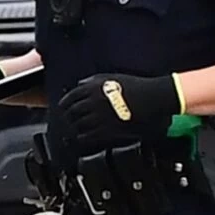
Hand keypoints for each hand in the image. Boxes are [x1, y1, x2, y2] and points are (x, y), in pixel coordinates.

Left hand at [52, 72, 181, 145]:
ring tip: (75, 129)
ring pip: (78, 125)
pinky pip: (88, 135)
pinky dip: (83, 136)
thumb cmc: (135, 87)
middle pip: (72, 112)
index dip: (64, 103)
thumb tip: (80, 85)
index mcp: (94, 87)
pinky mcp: (107, 129)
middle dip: (68, 116)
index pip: (70, 97)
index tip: (62, 107)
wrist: (151, 98)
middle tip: (67, 120)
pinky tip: (84, 136)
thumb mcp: (112, 78)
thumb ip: (93, 81)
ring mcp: (100, 116)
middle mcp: (94, 101)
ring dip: (74, 127)